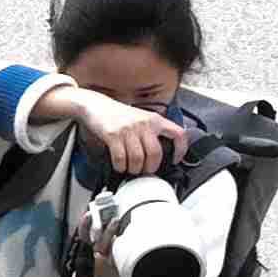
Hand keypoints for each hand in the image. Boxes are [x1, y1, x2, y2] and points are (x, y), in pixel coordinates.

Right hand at [66, 87, 183, 175]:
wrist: (97, 106)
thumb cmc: (119, 115)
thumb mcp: (142, 118)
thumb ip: (152, 131)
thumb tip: (160, 154)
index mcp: (155, 119)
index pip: (178, 134)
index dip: (181, 150)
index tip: (175, 160)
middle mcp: (144, 123)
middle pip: (155, 153)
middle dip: (150, 168)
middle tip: (145, 170)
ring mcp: (128, 129)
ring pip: (138, 158)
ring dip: (134, 169)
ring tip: (131, 169)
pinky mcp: (113, 135)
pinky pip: (120, 158)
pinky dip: (120, 166)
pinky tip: (120, 166)